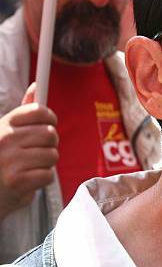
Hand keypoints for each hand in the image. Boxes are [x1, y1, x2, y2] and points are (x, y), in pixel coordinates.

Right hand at [0, 83, 57, 220]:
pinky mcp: (16, 181)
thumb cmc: (1, 160)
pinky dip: (42, 180)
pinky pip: (48, 174)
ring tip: (30, 168)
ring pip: (52, 155)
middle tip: (36, 153)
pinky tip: (28, 180)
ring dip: (46, 164)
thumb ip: (24, 113)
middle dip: (49, 145)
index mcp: (3, 125)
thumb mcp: (6, 132)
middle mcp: (5, 139)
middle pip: (50, 134)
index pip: (39, 111)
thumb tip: (37, 86)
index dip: (49, 119)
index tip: (47, 125)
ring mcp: (9, 160)